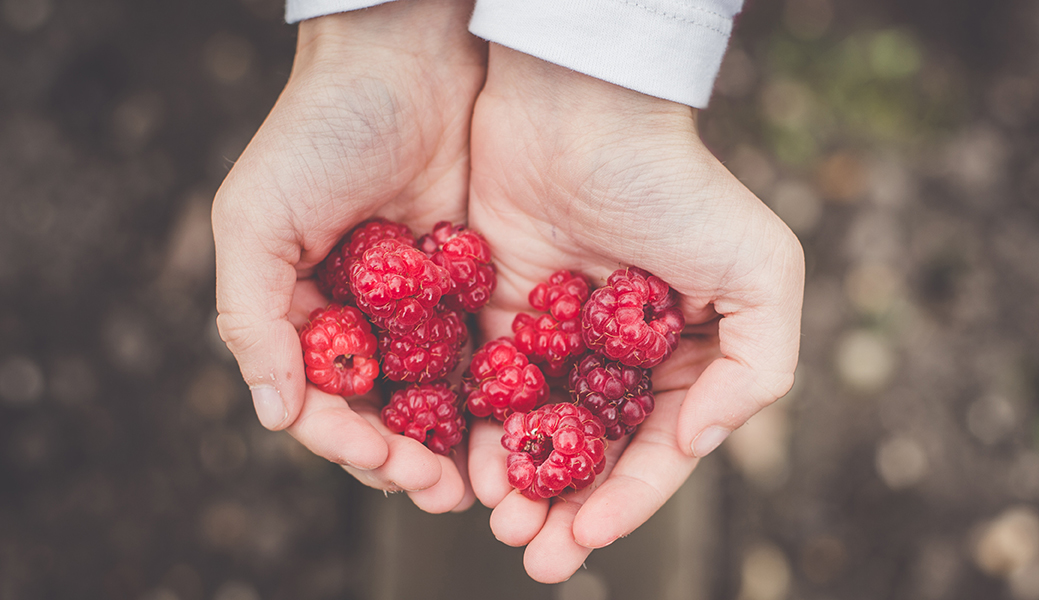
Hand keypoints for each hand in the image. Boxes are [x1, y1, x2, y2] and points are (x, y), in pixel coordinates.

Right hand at [212, 0, 483, 512]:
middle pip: (384, 413)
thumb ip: (252, 316)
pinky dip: (499, 393)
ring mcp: (420, 307)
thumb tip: (274, 414)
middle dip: (409, 461)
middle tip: (446, 493)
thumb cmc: (319, 131)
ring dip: (457, 444)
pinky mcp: (475, 285)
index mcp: (301, 312)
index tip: (388, 465)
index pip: (320, 401)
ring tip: (486, 481)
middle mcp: (362, 319)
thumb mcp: (257, 218)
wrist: (409, 59)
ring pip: (438, 395)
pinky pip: (486, 351)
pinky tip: (524, 421)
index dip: (349, 443)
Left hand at [466, 46, 805, 581]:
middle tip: (536, 555)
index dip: (627, 501)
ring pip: (534, 434)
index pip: (656, 448)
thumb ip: (759, 368)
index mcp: (683, 355)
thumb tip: (694, 443)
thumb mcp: (762, 271)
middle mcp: (619, 357)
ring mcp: (557, 338)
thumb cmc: (677, 186)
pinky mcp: (498, 315)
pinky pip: (485, 390)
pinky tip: (467, 467)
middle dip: (566, 512)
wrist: (579, 110)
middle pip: (591, 456)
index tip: (589, 537)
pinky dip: (477, 434)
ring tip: (500, 523)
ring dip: (518, 487)